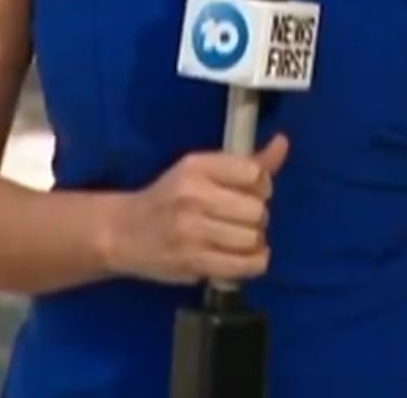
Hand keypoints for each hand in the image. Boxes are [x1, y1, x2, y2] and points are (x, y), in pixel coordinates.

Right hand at [105, 134, 288, 284]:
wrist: (123, 232)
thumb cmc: (169, 197)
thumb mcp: (200, 170)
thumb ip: (246, 161)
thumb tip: (283, 143)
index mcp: (196, 167)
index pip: (254, 173)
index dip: (261, 185)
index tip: (249, 191)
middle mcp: (194, 196)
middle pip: (257, 209)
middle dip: (258, 215)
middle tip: (242, 218)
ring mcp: (192, 232)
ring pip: (253, 238)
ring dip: (254, 240)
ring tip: (240, 237)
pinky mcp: (193, 262)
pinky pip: (245, 265)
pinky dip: (254, 262)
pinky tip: (245, 255)